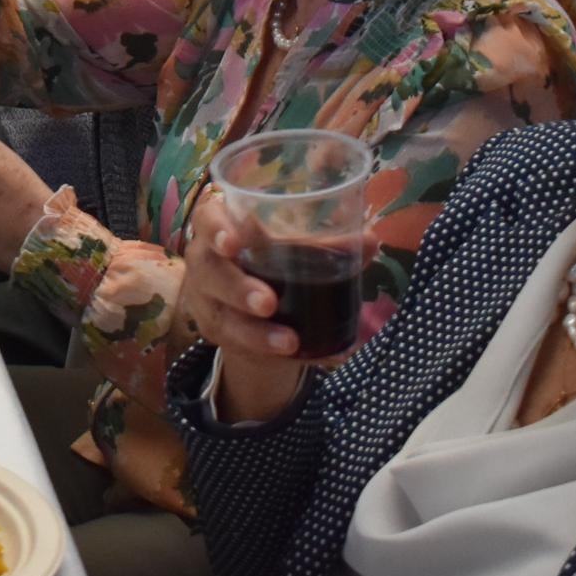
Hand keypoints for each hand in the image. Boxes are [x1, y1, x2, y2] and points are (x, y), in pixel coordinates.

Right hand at [177, 196, 313, 422]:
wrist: (249, 300)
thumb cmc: (270, 258)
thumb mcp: (293, 247)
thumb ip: (327, 245)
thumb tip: (370, 240)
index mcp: (220, 227)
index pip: (206, 218)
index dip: (216, 229)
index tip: (235, 243)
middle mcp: (205, 261)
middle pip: (209, 272)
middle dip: (237, 289)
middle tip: (268, 302)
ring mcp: (205, 300)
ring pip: (222, 318)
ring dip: (255, 333)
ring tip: (290, 342)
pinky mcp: (216, 333)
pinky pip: (238, 347)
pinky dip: (271, 354)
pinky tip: (304, 357)